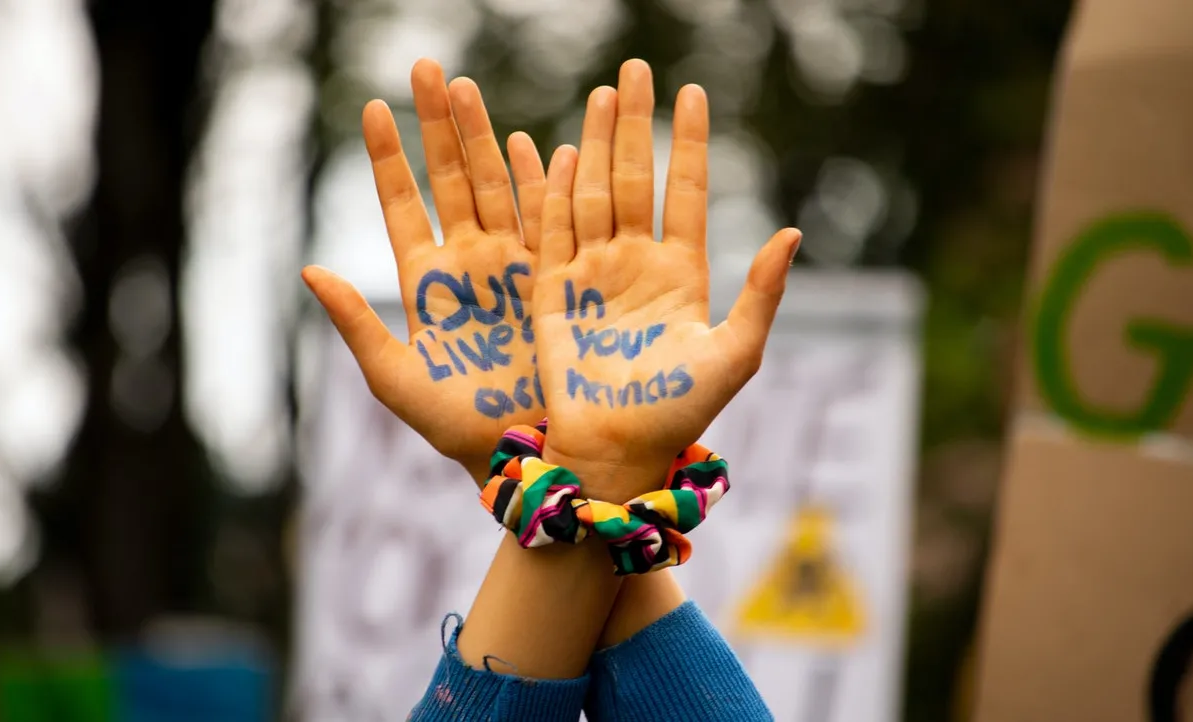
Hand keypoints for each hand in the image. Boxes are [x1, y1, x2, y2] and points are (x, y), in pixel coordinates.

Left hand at [303, 59, 546, 479]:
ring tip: (468, 88)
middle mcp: (468, 264)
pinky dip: (539, 181)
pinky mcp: (552, 279)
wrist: (523, 449)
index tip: (375, 109)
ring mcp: (511, 266)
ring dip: (483, 138)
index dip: (390, 159)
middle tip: (428, 68)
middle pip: (450, 180)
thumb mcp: (396, 380)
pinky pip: (545, 220)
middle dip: (439, 126)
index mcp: (426, 283)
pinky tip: (530, 142)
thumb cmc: (455, 426)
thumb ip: (356, 324)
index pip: (403, 206)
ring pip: (496, 187)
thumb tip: (309, 270)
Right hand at [534, 60, 799, 501]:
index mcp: (681, 273)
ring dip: (597, 143)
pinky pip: (552, 232)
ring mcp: (591, 274)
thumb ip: (762, 294)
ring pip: (593, 193)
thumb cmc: (680, 412)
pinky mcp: (553, 293)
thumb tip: (794, 232)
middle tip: (635, 68)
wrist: (617, 452)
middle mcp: (635, 263)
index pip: (685, 191)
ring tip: (602, 94)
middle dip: (635, 124)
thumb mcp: (735, 354)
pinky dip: (555, 192)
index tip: (694, 93)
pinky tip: (561, 152)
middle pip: (634, 178)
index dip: (689, 142)